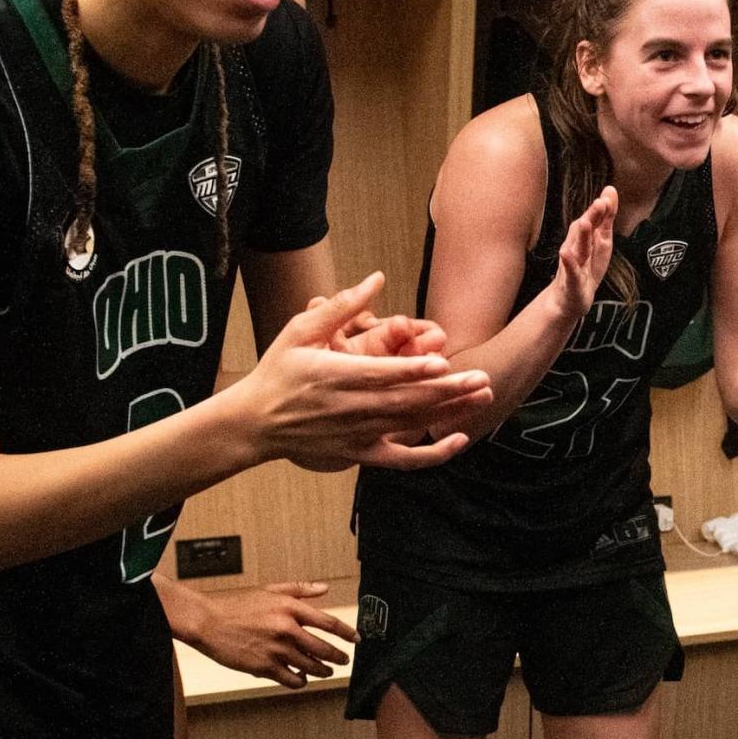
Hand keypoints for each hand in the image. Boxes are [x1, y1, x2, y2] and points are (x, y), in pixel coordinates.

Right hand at [158, 575, 353, 689]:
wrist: (209, 623)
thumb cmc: (238, 606)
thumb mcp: (270, 591)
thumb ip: (299, 589)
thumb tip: (324, 588)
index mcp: (290, 608)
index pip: (329, 623)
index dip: (347, 633)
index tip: (356, 639)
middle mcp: (287, 629)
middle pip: (324, 649)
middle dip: (338, 657)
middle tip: (343, 661)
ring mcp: (276, 650)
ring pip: (311, 667)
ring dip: (322, 671)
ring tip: (324, 671)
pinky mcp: (264, 667)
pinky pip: (293, 680)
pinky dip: (301, 681)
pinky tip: (301, 678)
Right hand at [235, 273, 492, 471]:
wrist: (255, 423)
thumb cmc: (278, 372)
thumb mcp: (300, 330)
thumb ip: (341, 306)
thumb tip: (376, 278)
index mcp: (334, 375)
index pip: (381, 374)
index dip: (413, 370)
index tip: (443, 362)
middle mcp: (349, 408)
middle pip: (406, 401)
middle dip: (447, 391)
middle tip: (481, 378)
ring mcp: (356, 434)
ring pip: (410, 425)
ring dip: (449, 412)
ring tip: (482, 397)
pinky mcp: (360, 453)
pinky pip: (401, 459)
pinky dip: (431, 454)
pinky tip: (459, 440)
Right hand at [543, 186, 617, 325]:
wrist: (569, 298)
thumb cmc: (586, 267)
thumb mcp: (601, 240)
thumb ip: (606, 216)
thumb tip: (611, 189)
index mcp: (586, 236)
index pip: (594, 220)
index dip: (601, 209)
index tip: (608, 195)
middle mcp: (577, 246)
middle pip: (585, 229)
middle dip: (592, 216)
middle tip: (599, 203)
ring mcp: (573, 263)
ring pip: (577, 248)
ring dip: (581, 236)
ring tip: (584, 223)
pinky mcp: (572, 281)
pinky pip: (570, 271)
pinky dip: (569, 263)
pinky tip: (567, 255)